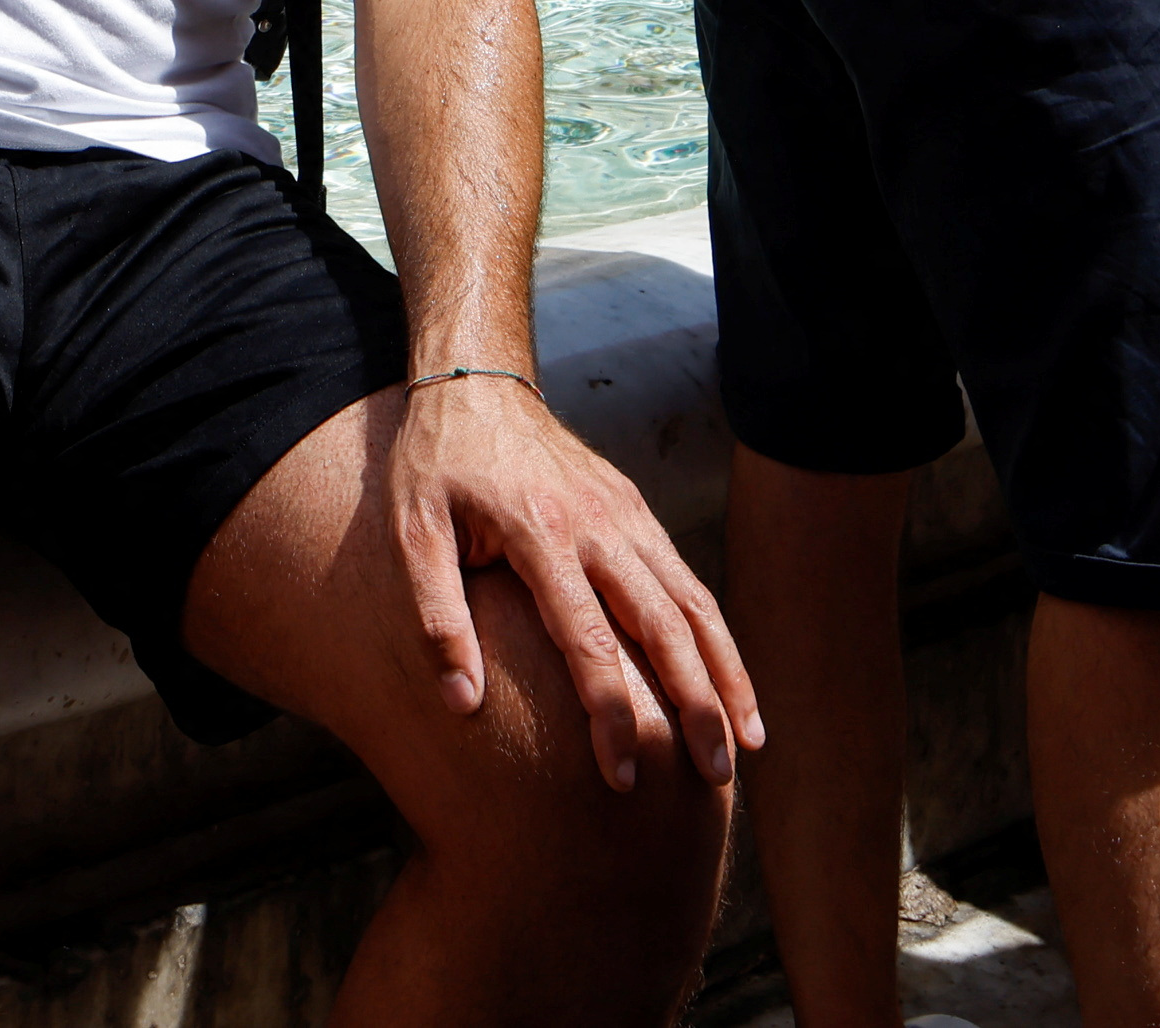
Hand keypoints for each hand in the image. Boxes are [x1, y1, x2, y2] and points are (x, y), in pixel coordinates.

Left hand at [383, 371, 759, 794]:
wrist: (477, 383)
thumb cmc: (435, 466)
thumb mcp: (411, 532)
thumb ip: (436, 616)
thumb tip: (462, 703)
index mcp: (541, 532)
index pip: (589, 640)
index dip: (611, 713)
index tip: (622, 774)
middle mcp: (599, 524)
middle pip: (664, 626)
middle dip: (696, 704)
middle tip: (714, 776)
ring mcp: (627, 514)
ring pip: (693, 603)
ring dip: (726, 673)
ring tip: (747, 742)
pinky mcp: (638, 510)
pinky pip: (687, 580)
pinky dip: (716, 635)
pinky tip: (729, 681)